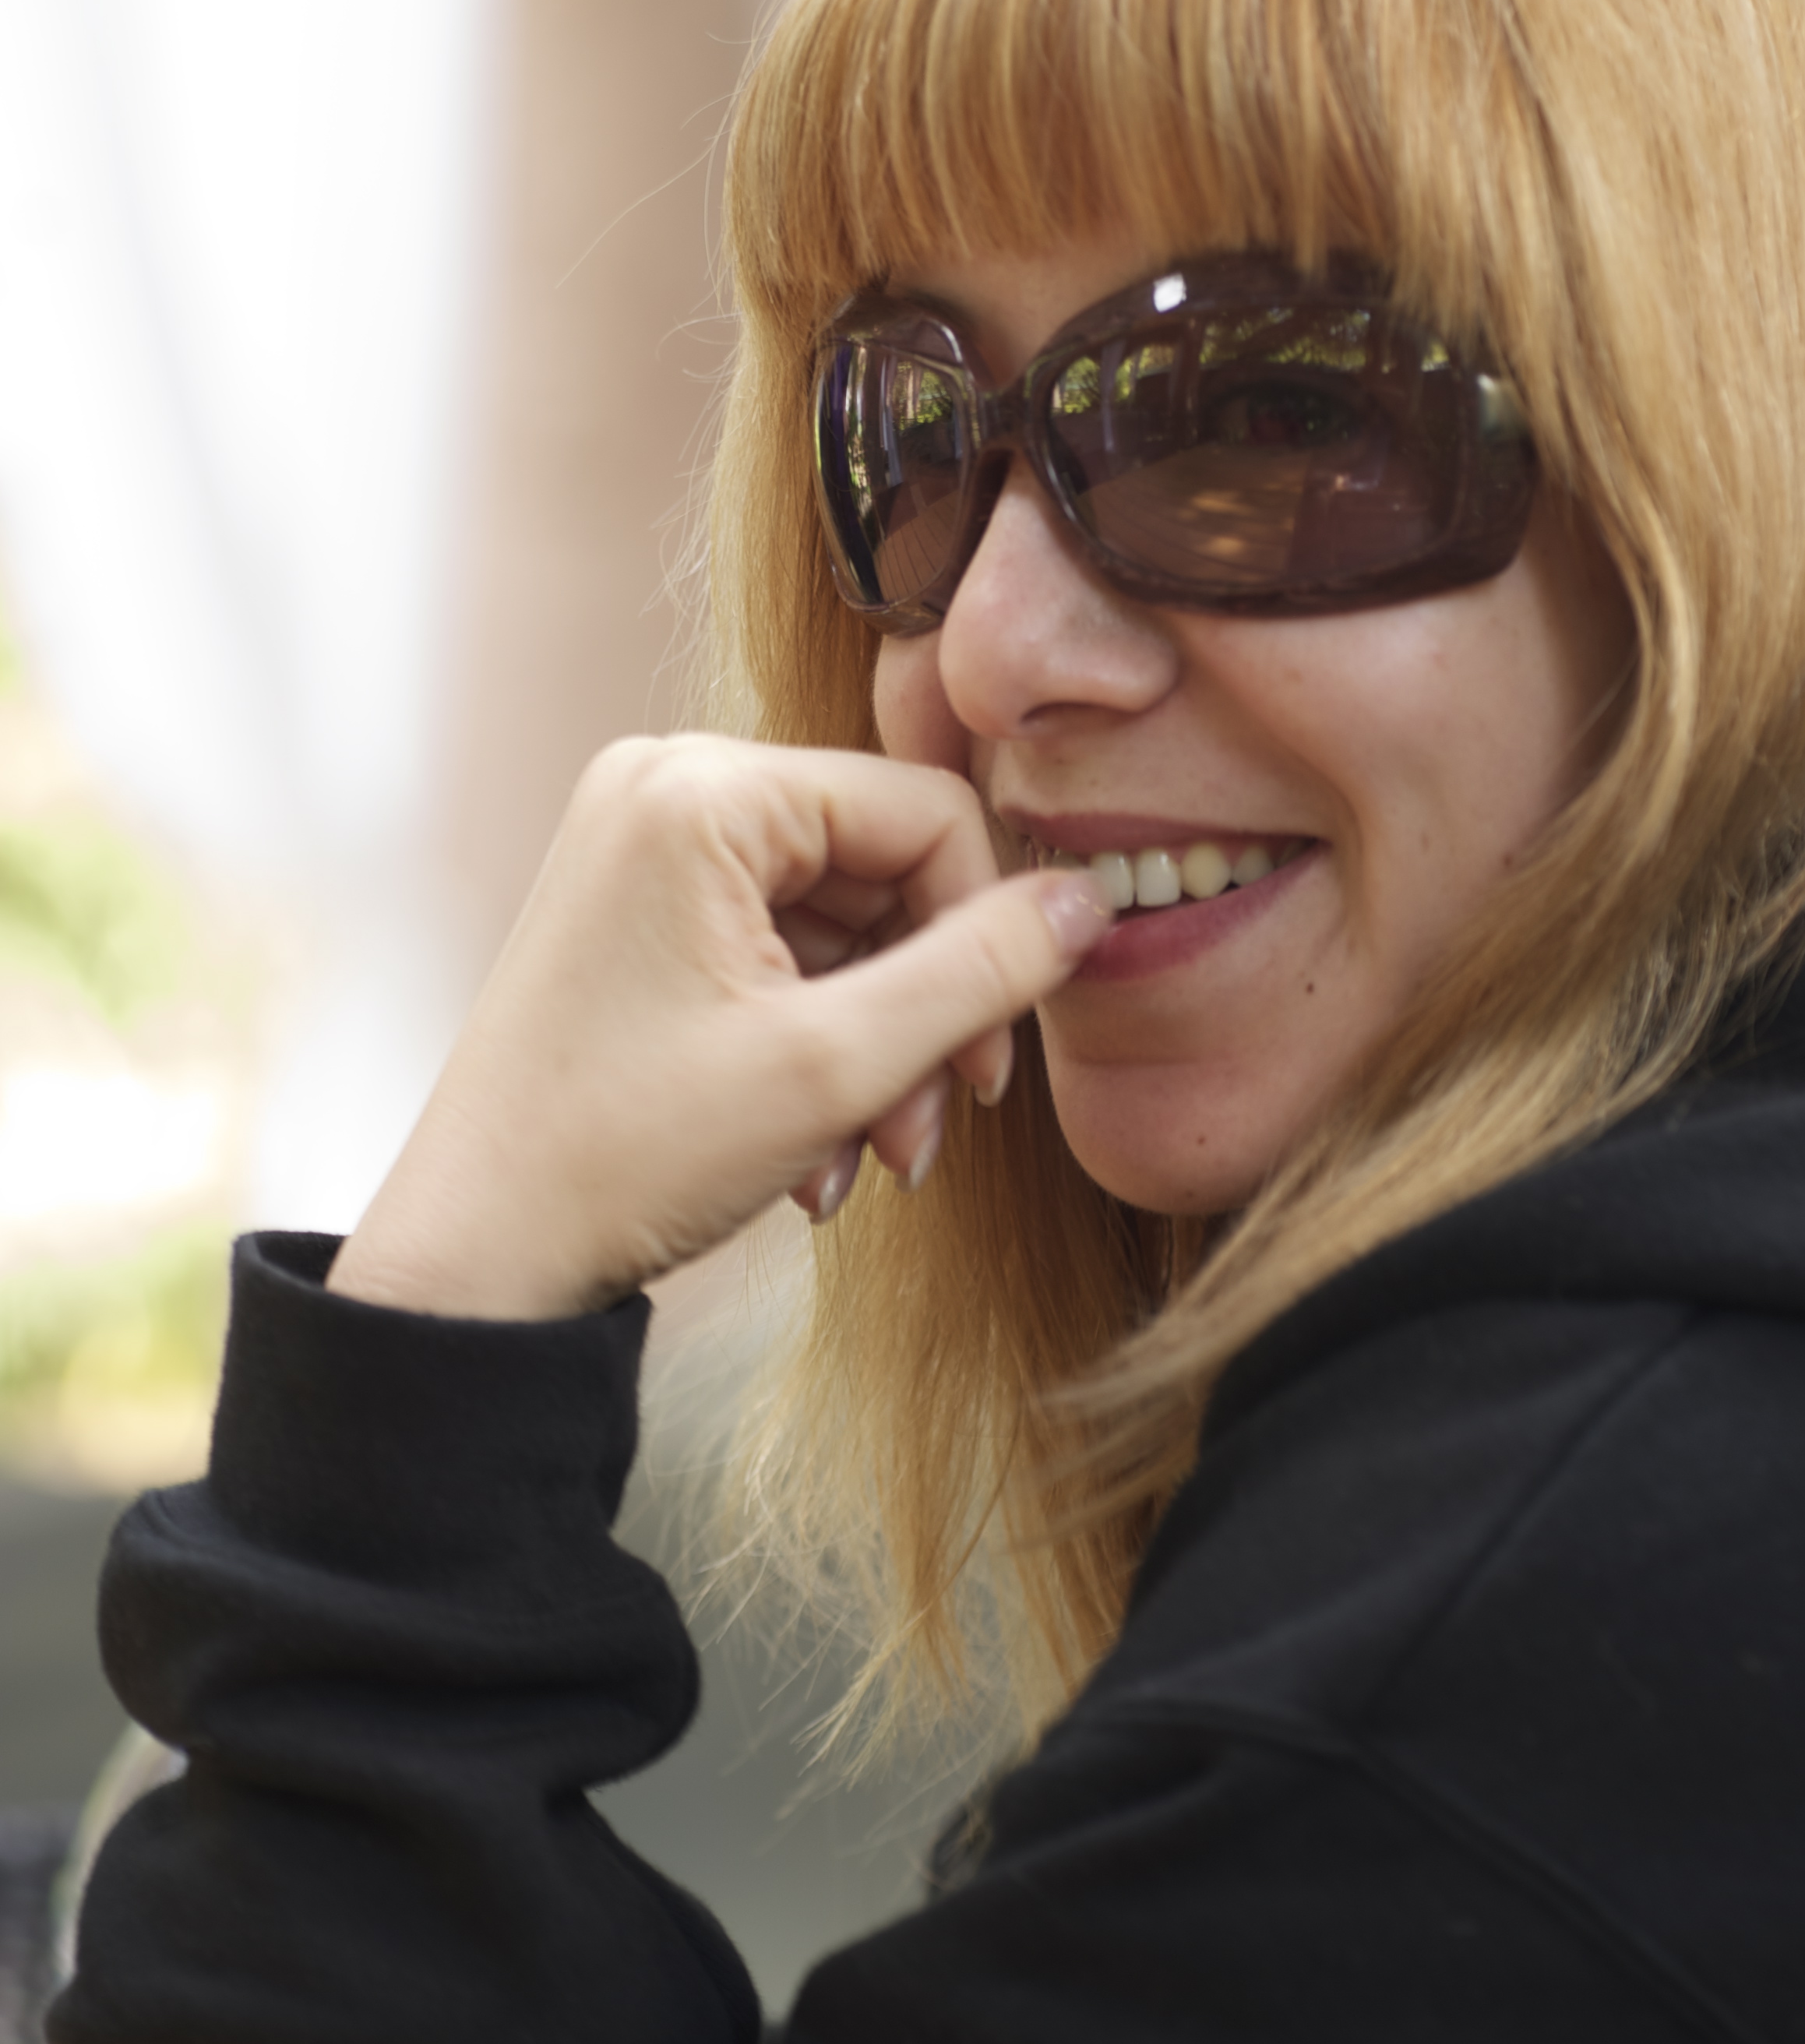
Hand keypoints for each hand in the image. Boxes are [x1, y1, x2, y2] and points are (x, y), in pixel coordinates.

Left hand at [328, 737, 1112, 1320]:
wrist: (476, 1258)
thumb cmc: (626, 1156)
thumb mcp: (835, 1066)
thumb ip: (981, 971)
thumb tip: (1089, 901)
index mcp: (699, 788)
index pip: (925, 815)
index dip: (986, 936)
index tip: (987, 1070)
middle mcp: (665, 785)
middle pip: (883, 871)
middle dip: (918, 1017)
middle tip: (919, 1138)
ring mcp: (643, 847)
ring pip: (840, 926)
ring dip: (871, 1053)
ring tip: (854, 1164)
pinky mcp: (637, 909)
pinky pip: (777, 952)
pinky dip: (812, 1048)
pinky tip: (806, 1152)